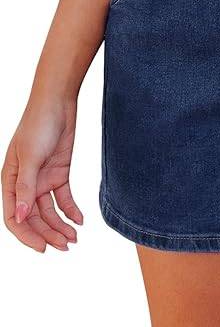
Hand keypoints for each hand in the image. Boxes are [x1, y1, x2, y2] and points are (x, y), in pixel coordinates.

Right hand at [2, 98, 82, 252]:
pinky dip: (71, 210)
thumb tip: (20, 217)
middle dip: (48, 234)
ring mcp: (42, 179)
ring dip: (60, 226)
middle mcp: (25, 184)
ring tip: (73, 238)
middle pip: (34, 218)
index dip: (27, 235)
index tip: (43, 248)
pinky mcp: (59, 173)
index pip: (14, 217)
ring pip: (49, 211)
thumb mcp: (31, 157)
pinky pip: (63, 198)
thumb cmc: (38, 124)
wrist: (58, 102)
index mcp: (10, 182)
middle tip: (65, 245)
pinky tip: (79, 220)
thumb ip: (26, 187)